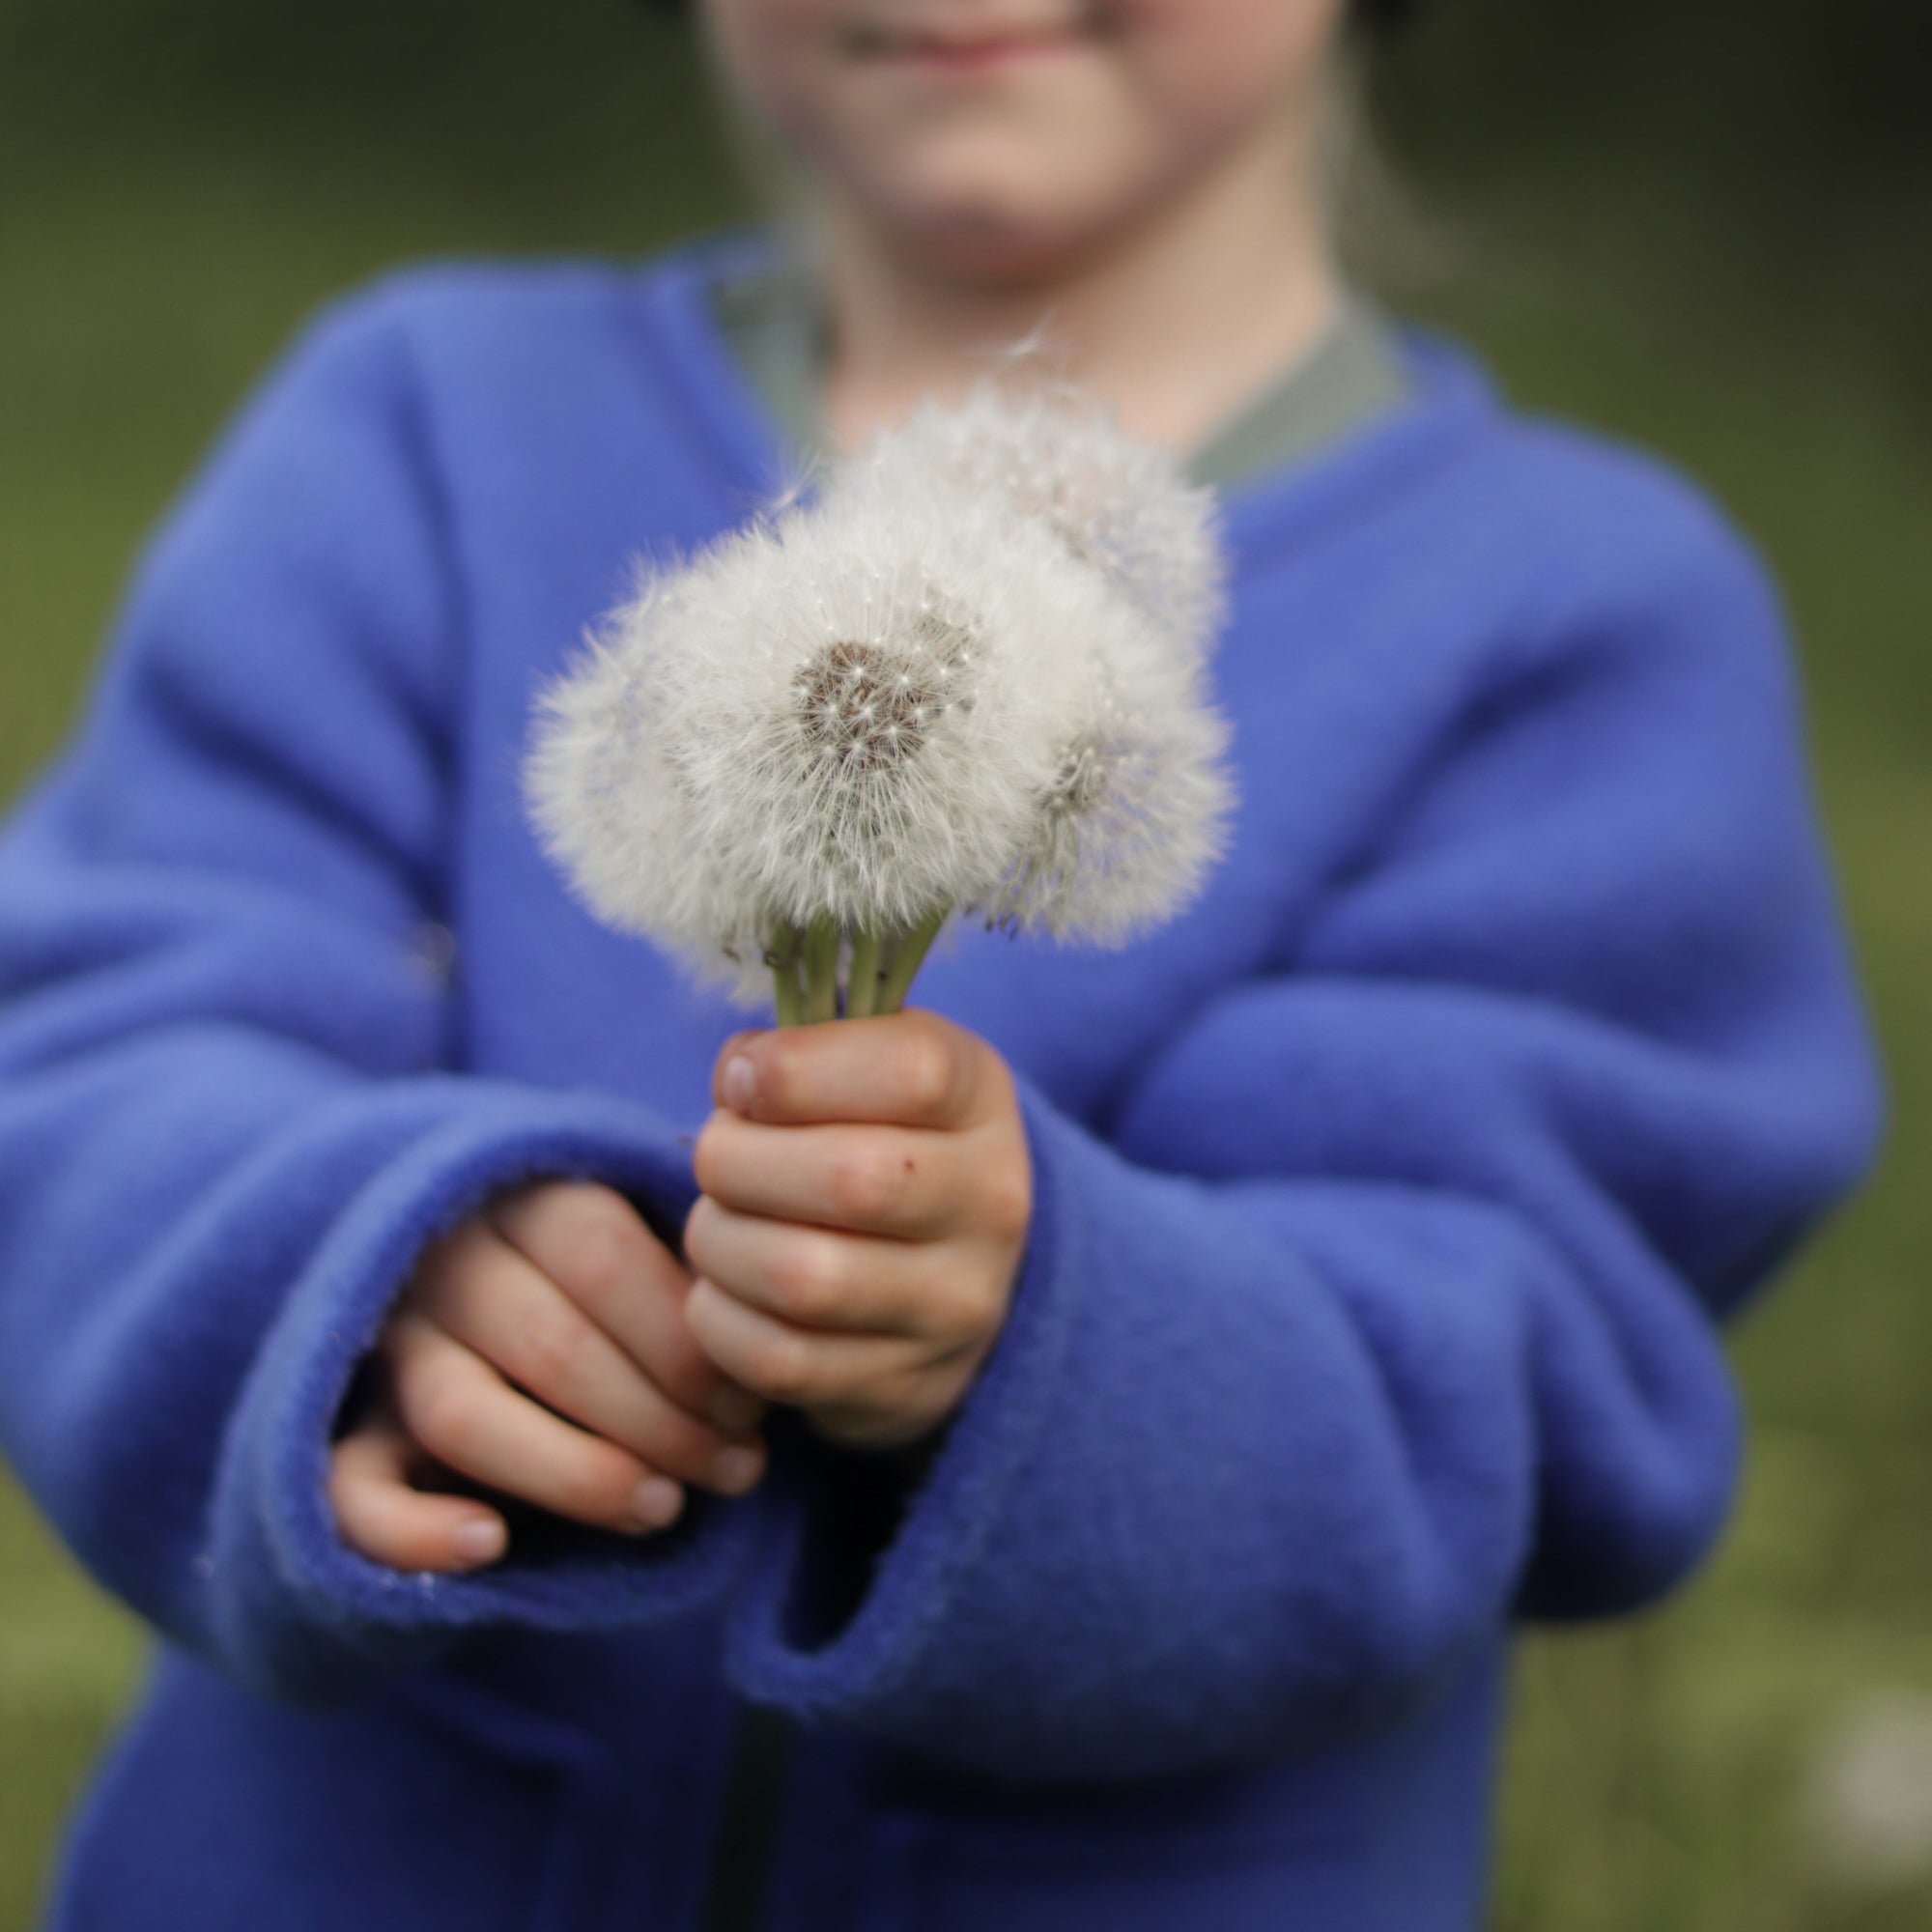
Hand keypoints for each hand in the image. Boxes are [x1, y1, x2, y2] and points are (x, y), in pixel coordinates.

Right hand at [329, 1181, 770, 1572]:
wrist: (477, 1282)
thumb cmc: (605, 1277)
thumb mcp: (646, 1241)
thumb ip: (690, 1272)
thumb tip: (772, 1339)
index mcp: (526, 1196)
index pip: (603, 1255)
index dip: (686, 1341)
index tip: (752, 1406)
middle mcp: (448, 1261)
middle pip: (551, 1342)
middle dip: (660, 1421)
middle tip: (736, 1471)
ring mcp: (389, 1348)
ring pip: (463, 1413)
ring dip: (575, 1472)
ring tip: (662, 1510)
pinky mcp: (346, 1433)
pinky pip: (350, 1487)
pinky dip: (411, 1528)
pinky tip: (489, 1546)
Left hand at [684, 1010, 1031, 1451]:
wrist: (945, 1271)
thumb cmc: (878, 1139)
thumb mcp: (869, 1068)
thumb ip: (806, 1049)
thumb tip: (740, 1078)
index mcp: (979, 1100)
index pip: (910, 1072)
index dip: (796, 1069)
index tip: (740, 1080)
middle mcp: (989, 1204)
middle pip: (848, 1180)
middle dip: (737, 1160)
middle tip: (716, 1155)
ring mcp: (956, 1306)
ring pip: (802, 1278)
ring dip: (719, 1242)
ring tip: (716, 1221)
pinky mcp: (904, 1385)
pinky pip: (778, 1359)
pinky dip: (720, 1318)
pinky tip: (726, 1287)